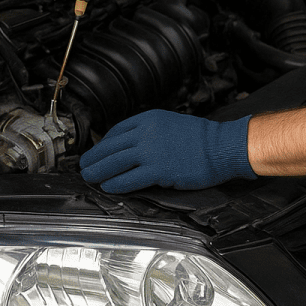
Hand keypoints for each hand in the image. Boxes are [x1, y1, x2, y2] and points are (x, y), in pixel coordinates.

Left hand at [79, 109, 255, 192]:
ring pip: (116, 163)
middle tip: (84, 165)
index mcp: (149, 119)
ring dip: (99, 171)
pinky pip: (130, 179)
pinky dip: (116, 184)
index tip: (98, 150)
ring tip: (89, 177)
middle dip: (94, 158)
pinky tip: (109, 187)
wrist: (220, 146)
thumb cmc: (200, 138)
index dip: (104, 143)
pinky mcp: (158, 170)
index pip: (118, 131)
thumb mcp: (170, 123)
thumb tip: (133, 145)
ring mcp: (151, 152)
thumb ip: (150, 132)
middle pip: (112, 147)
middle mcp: (146, 133)